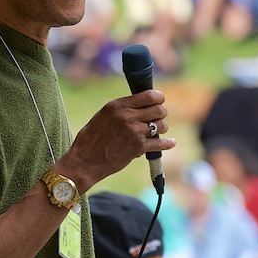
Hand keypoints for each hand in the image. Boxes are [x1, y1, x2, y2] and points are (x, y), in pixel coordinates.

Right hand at [56, 90, 175, 192]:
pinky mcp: (138, 147)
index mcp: (118, 105)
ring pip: (162, 125)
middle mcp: (127, 116)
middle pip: (158, 109)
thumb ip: (122, 109)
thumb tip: (140, 106)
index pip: (148, 95)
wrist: (85, 161)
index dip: (158, 98)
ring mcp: (134, 132)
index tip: (160, 101)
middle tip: (157, 118)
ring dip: (161, 128)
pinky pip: (160, 143)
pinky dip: (168, 143)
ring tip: (155, 132)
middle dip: (161, 113)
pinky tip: (172, 142)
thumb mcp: (103, 116)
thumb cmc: (91, 139)